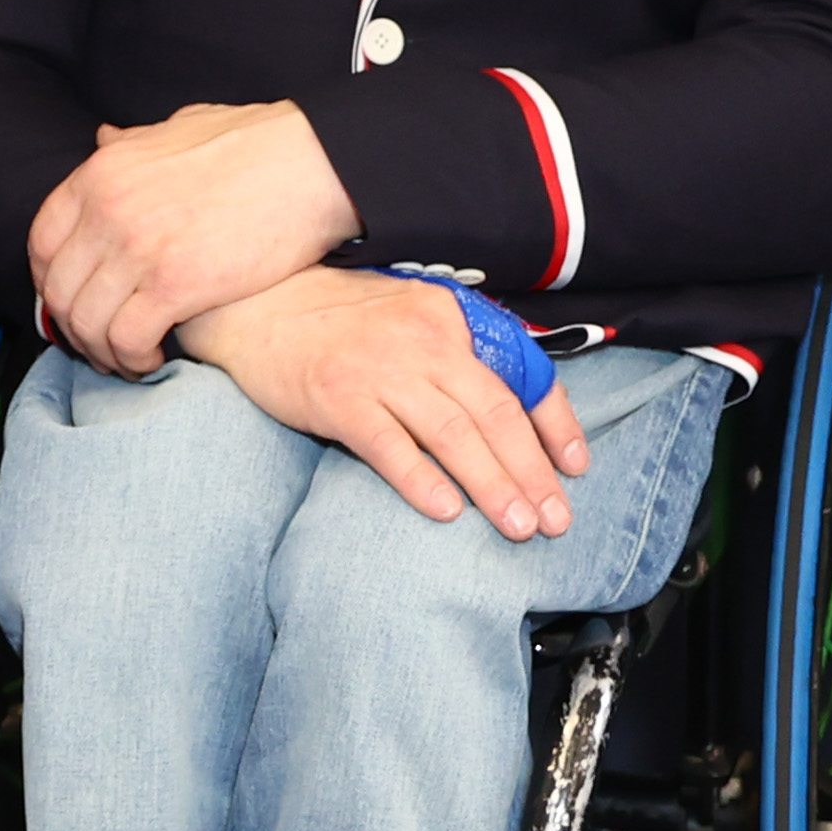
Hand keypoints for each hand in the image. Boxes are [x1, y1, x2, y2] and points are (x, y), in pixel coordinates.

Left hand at [27, 103, 363, 372]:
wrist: (310, 162)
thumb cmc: (253, 144)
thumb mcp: (178, 126)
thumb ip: (133, 142)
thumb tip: (103, 137)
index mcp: (102, 172)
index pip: (42, 241)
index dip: (49, 281)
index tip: (70, 302)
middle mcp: (108, 210)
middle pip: (59, 290)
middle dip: (74, 327)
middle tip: (99, 343)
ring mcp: (138, 248)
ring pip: (87, 323)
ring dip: (102, 352)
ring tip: (129, 359)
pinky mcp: (176, 285)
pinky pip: (127, 340)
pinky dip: (133, 360)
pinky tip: (154, 359)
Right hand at [173, 269, 592, 537]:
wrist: (255, 304)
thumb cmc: (336, 319)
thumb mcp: (407, 317)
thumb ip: (454, 355)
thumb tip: (509, 413)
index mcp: (447, 317)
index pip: (519, 371)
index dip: (555, 424)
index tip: (576, 467)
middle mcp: (422, 340)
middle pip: (495, 412)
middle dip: (532, 472)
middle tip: (555, 520)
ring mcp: (380, 368)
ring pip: (453, 433)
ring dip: (492, 484)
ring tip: (518, 525)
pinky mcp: (338, 398)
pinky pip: (389, 445)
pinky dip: (420, 480)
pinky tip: (444, 511)